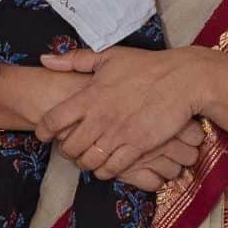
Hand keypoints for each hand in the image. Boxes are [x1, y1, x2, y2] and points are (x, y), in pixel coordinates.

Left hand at [38, 45, 204, 178]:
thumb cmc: (146, 66)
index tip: (45, 134)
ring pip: (88, 161)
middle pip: (69, 146)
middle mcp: (100, 118)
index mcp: (90, 95)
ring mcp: (119, 134)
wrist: (183, 80)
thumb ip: (75, 59)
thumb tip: (45, 60)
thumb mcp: (109, 56)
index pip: (53, 120)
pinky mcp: (137, 146)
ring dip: (84, 163)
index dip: (44, 131)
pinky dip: (104, 171)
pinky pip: (112, 168)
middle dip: (65, 151)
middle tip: (69, 148)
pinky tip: (105, 165)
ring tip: (86, 158)